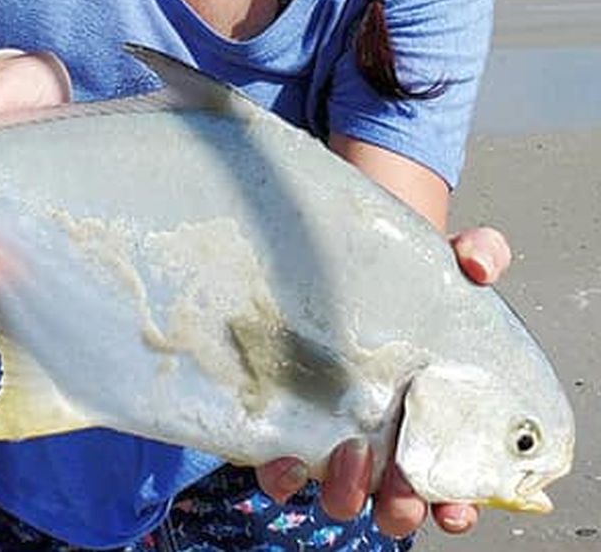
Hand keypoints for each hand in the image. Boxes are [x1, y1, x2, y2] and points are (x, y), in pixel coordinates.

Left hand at [255, 226, 511, 536]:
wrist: (330, 260)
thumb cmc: (399, 278)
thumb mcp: (442, 260)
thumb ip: (478, 254)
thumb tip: (481, 266)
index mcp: (430, 421)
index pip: (451, 485)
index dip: (457, 506)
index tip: (456, 505)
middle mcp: (382, 440)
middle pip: (396, 504)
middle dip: (401, 506)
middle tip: (400, 481)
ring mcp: (330, 436)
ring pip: (339, 496)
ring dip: (346, 492)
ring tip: (348, 453)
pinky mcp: (283, 424)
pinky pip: (277, 471)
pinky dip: (281, 475)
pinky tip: (284, 456)